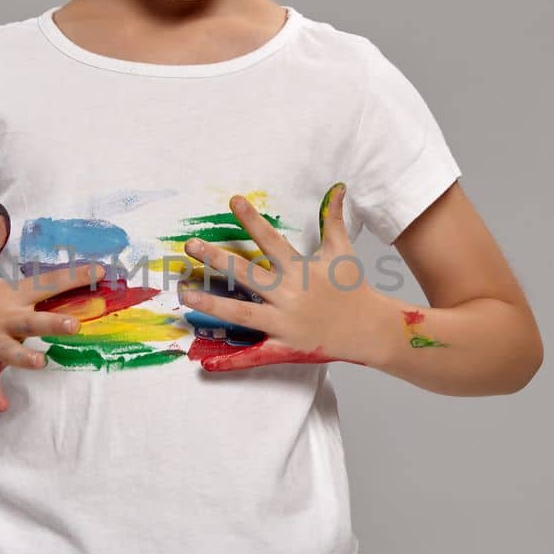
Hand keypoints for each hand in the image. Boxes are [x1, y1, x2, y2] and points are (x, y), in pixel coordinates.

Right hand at [0, 204, 104, 410]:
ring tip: (42, 360)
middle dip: (55, 322)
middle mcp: (1, 318)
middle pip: (34, 320)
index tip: (102, 271)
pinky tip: (3, 406)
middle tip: (76, 324)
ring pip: (12, 352)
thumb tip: (1, 210)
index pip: (48, 282)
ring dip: (27, 357)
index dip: (77, 276)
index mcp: (7, 293)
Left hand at [178, 183, 389, 372]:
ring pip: (242, 313)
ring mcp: (284, 323)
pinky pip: (254, 356)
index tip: (233, 201)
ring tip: (185, 295)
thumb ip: (333, 219)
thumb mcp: (342, 250)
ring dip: (212, 304)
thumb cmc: (352, 287)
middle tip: (190, 245)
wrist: (369, 328)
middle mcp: (289, 295)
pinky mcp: (284, 347)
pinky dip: (231, 362)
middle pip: (247, 274)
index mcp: (300, 270)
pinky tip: (206, 365)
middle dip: (217, 259)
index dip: (252, 220)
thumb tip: (337, 187)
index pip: (271, 240)